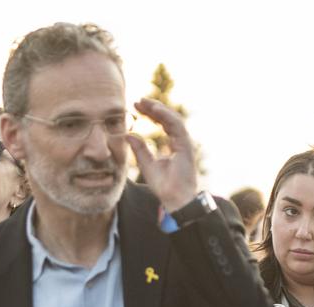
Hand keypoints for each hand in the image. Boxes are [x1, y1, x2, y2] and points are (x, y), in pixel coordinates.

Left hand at [126, 98, 197, 212]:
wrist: (175, 199)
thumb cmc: (164, 186)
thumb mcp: (147, 164)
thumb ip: (140, 149)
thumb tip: (128, 134)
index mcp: (174, 145)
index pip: (163, 123)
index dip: (150, 113)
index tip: (136, 106)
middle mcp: (180, 142)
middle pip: (168, 118)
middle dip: (153, 108)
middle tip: (138, 101)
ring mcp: (185, 143)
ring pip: (173, 119)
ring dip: (159, 108)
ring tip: (144, 102)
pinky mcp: (186, 146)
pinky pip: (177, 125)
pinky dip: (166, 115)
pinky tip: (154, 109)